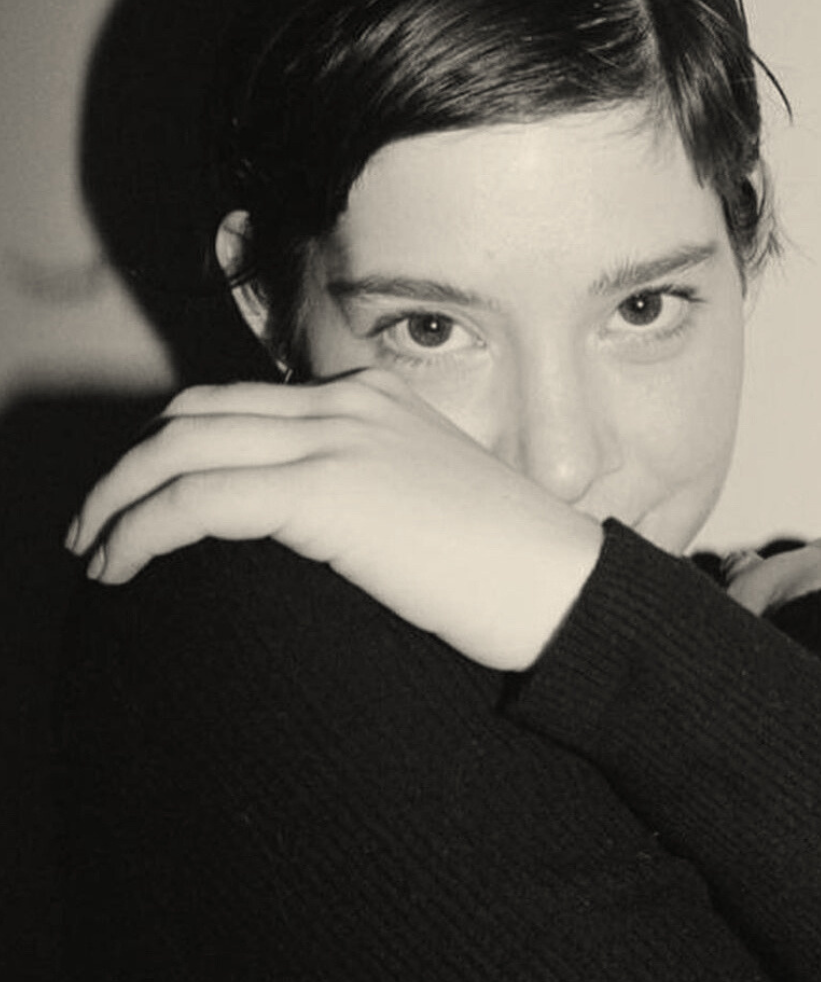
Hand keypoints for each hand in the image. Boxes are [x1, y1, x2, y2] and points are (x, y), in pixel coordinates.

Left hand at [66, 370, 603, 669]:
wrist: (562, 586)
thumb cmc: (505, 564)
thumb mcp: (430, 496)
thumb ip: (365, 483)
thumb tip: (298, 521)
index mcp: (373, 396)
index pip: (240, 403)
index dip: (176, 448)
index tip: (145, 502)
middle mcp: (349, 402)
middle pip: (194, 413)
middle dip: (129, 467)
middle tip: (98, 524)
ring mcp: (338, 439)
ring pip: (179, 449)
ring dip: (118, 498)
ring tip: (96, 550)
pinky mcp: (327, 492)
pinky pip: (197, 499)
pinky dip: (142, 529)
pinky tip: (123, 565)